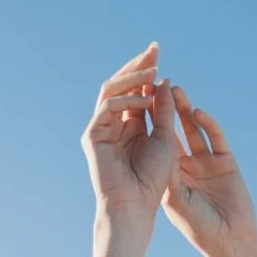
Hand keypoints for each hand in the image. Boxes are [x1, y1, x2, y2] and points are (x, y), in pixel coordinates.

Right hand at [81, 42, 179, 240]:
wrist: (134, 206)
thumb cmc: (151, 180)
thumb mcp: (164, 139)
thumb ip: (163, 111)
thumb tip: (162, 80)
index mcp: (131, 126)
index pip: (137, 91)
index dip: (146, 71)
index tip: (159, 53)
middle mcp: (114, 124)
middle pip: (122, 86)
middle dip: (138, 66)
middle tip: (154, 50)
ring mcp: (101, 129)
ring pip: (112, 91)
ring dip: (132, 78)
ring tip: (152, 71)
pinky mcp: (92, 136)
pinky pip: (107, 107)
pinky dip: (126, 100)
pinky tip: (144, 99)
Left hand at [162, 89, 256, 256]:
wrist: (230, 242)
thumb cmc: (200, 228)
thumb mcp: (175, 199)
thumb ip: (165, 173)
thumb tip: (146, 146)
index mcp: (170, 174)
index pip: (155, 141)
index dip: (147, 121)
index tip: (136, 101)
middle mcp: (187, 164)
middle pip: (173, 130)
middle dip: (164, 107)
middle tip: (154, 85)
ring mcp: (207, 162)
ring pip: (193, 129)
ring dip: (184, 109)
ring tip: (175, 89)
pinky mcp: (225, 162)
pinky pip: (215, 137)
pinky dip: (207, 124)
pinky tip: (197, 112)